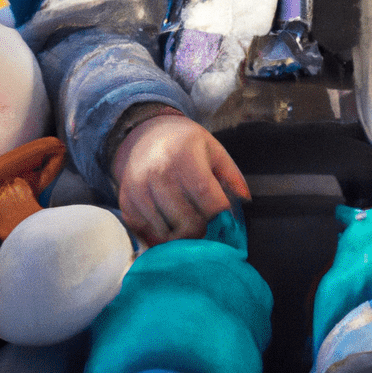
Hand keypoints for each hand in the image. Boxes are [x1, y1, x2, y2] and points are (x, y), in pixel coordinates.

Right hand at [111, 113, 249, 246]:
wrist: (143, 136)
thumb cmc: (185, 145)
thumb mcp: (213, 150)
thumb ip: (232, 175)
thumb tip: (245, 200)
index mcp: (184, 156)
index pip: (207, 197)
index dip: (219, 214)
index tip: (223, 217)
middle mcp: (158, 172)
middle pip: (187, 222)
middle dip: (203, 230)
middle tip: (206, 224)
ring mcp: (139, 190)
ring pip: (166, 234)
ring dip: (181, 236)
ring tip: (188, 223)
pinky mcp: (126, 204)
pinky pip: (147, 234)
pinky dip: (161, 236)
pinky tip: (168, 222)